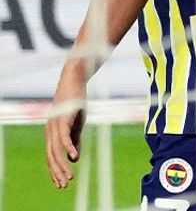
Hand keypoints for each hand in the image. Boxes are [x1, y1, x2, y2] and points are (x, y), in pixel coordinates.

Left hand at [45, 68, 85, 188]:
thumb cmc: (75, 101)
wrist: (74, 79)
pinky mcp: (63, 118)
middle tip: (63, 186)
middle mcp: (50, 130)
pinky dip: (68, 147)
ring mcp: (55, 124)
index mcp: (52, 133)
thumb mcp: (76, 124)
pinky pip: (64, 136)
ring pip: (56, 150)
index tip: (61, 184)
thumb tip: (74, 158)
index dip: (55, 171)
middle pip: (51, 156)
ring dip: (62, 165)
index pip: (51, 156)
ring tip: (69, 176)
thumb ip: (74, 140)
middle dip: (57, 172)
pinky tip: (73, 156)